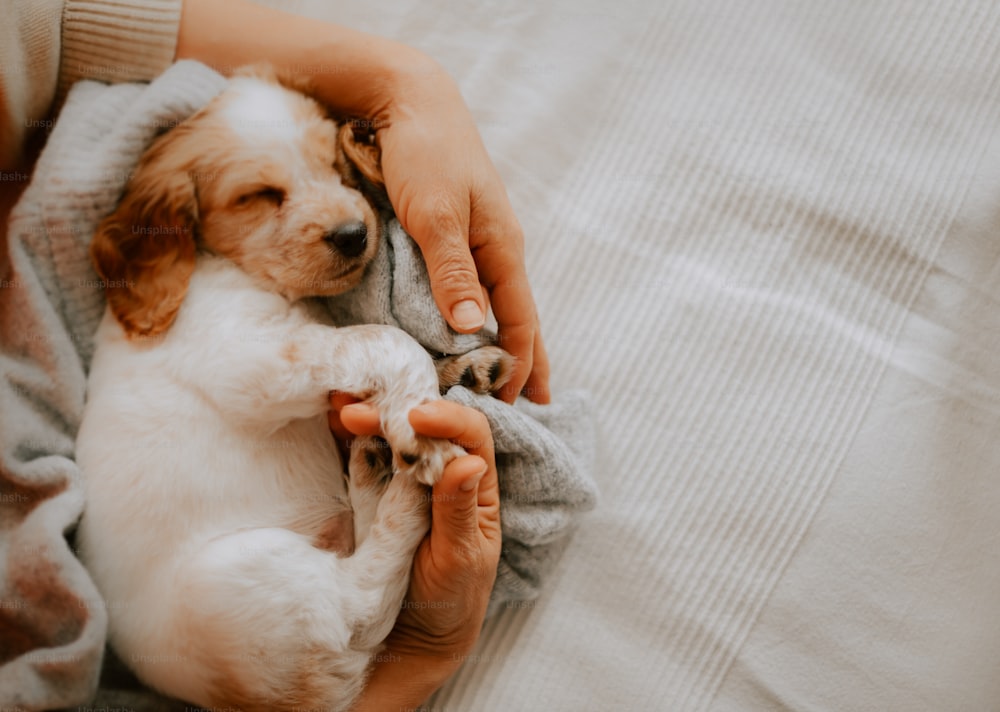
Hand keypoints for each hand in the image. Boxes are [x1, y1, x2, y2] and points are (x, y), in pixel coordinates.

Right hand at [331, 395, 500, 708]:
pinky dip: (348, 437)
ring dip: (367, 415)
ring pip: (392, 434)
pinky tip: (332, 423)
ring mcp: (406, 481)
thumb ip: (458, 512)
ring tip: (339, 405)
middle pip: (425, 425)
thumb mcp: (459, 559)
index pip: (471, 434)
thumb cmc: (451, 600)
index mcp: (475, 484)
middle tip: (355, 410)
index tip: (417, 417)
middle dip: (393, 410)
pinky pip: (365, 457)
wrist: (413, 639)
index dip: (447, 418)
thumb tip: (468, 461)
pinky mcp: (375, 493)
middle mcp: (443, 473)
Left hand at [374, 72, 550, 404]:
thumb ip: (452, 270)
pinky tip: (470, 335)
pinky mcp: (456, 238)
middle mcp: (496, 252)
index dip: (520, 365)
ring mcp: (478, 245)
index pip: (521, 321)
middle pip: (520, 319)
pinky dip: (477, 321)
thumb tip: (474, 330)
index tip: (514, 406)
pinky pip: (473, 291)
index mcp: (502, 249)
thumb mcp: (434, 213)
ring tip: (504, 383)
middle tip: (530, 409)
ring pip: (498, 307)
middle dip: (527, 363)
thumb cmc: (424, 152)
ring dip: (502, 346)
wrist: (411, 101)